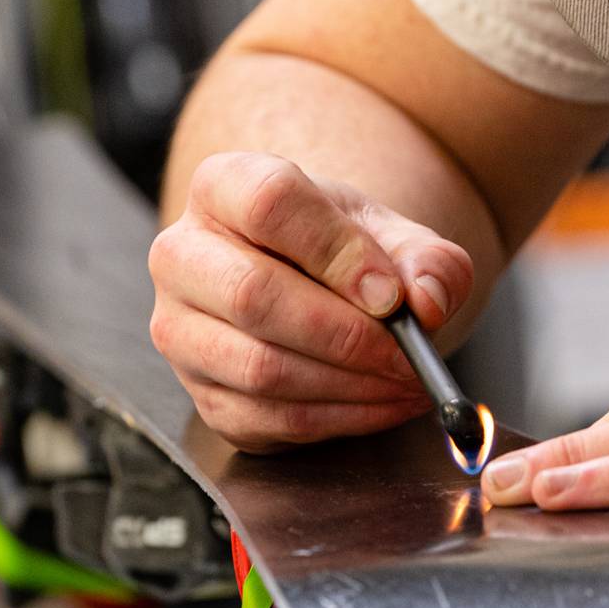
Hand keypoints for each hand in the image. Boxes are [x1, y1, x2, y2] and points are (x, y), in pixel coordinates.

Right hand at [150, 152, 473, 451]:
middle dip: (346, 335)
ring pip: (259, 367)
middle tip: (408, 356)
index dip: (337, 252)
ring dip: (349, 385)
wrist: (311, 286)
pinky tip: (383, 404)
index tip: (392, 294)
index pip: (269, 204)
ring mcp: (181, 331)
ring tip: (406, 382)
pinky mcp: (202, 396)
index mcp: (223, 187)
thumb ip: (427, 259)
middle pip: (252, 294)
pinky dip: (340, 420)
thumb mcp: (394, 235)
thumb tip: (427, 300)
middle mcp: (183, 256)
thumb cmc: (343, 251)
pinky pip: (270, 418)